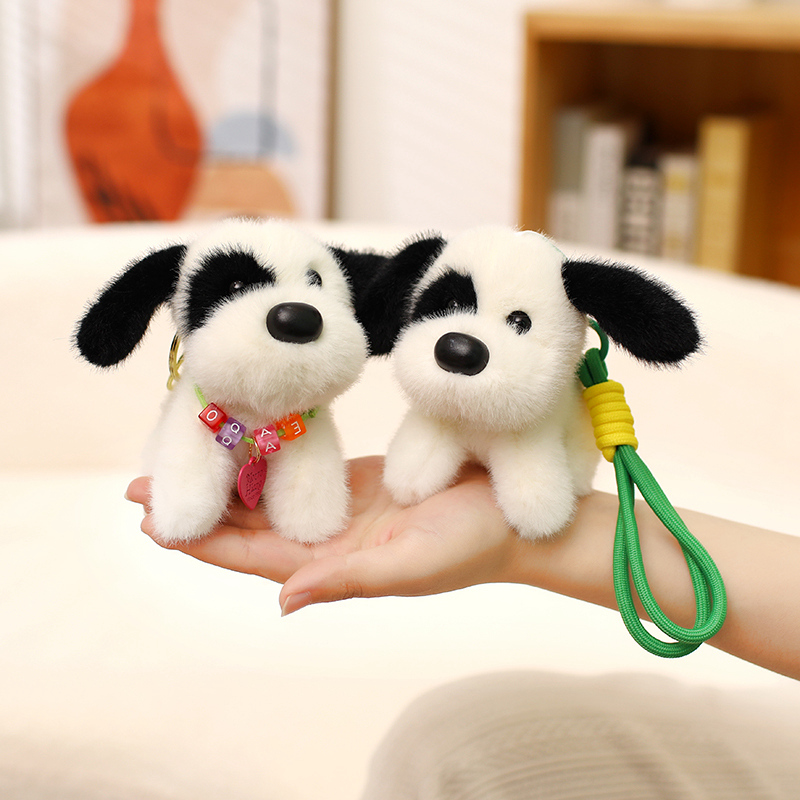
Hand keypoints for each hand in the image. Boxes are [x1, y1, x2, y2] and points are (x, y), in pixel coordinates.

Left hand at [126, 456, 523, 614]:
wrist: (516, 515)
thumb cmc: (473, 545)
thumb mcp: (410, 567)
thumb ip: (347, 582)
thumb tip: (283, 602)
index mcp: (334, 564)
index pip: (253, 555)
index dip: (205, 543)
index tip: (155, 526)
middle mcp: (328, 539)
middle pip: (250, 525)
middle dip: (200, 509)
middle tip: (143, 489)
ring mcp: (342, 507)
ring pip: (272, 495)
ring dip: (228, 480)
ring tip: (183, 460)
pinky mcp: (360, 478)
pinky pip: (305, 465)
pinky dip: (271, 455)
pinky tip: (245, 439)